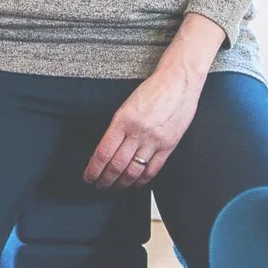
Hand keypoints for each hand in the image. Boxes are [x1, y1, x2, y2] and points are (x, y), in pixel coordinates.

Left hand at [84, 15, 227, 188]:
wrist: (179, 81)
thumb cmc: (153, 90)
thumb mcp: (127, 105)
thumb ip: (118, 128)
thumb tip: (105, 151)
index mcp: (123, 119)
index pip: (103, 153)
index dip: (94, 169)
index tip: (89, 177)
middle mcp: (138, 132)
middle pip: (117, 165)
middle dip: (105, 180)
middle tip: (99, 186)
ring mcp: (154, 140)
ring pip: (133, 171)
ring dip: (122, 183)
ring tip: (115, 187)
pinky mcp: (169, 145)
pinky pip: (153, 169)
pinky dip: (142, 180)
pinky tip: (135, 183)